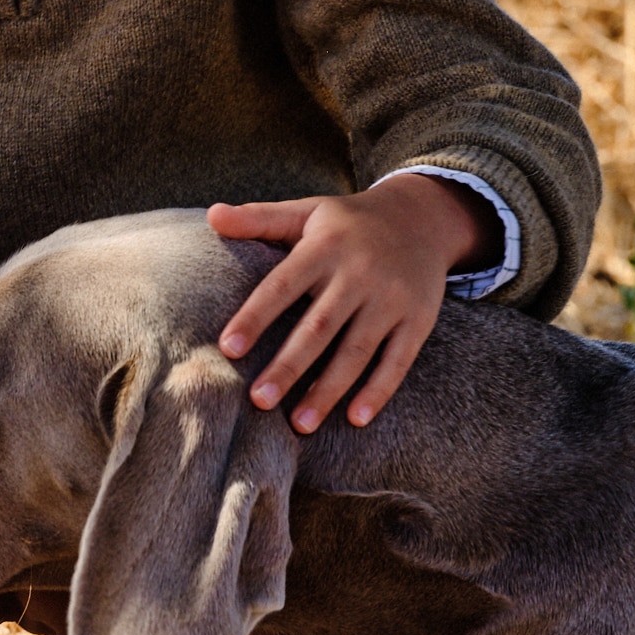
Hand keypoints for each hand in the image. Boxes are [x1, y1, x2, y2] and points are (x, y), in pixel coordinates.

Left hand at [208, 174, 488, 433]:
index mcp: (324, 247)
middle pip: (318, 327)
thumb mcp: (307, 210)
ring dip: (328, 390)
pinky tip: (356, 418)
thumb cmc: (348, 223)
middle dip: (288, 366)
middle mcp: (359, 273)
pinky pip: (397, 360)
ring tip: (300, 423)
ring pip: (356, 351)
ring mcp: (391, 299)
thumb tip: (212, 216)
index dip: (255, 317)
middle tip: (258, 401)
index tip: (227, 349)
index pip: (282, 286)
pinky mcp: (418, 320)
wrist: (422, 217)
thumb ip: (259, 218)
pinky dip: (379, 391)